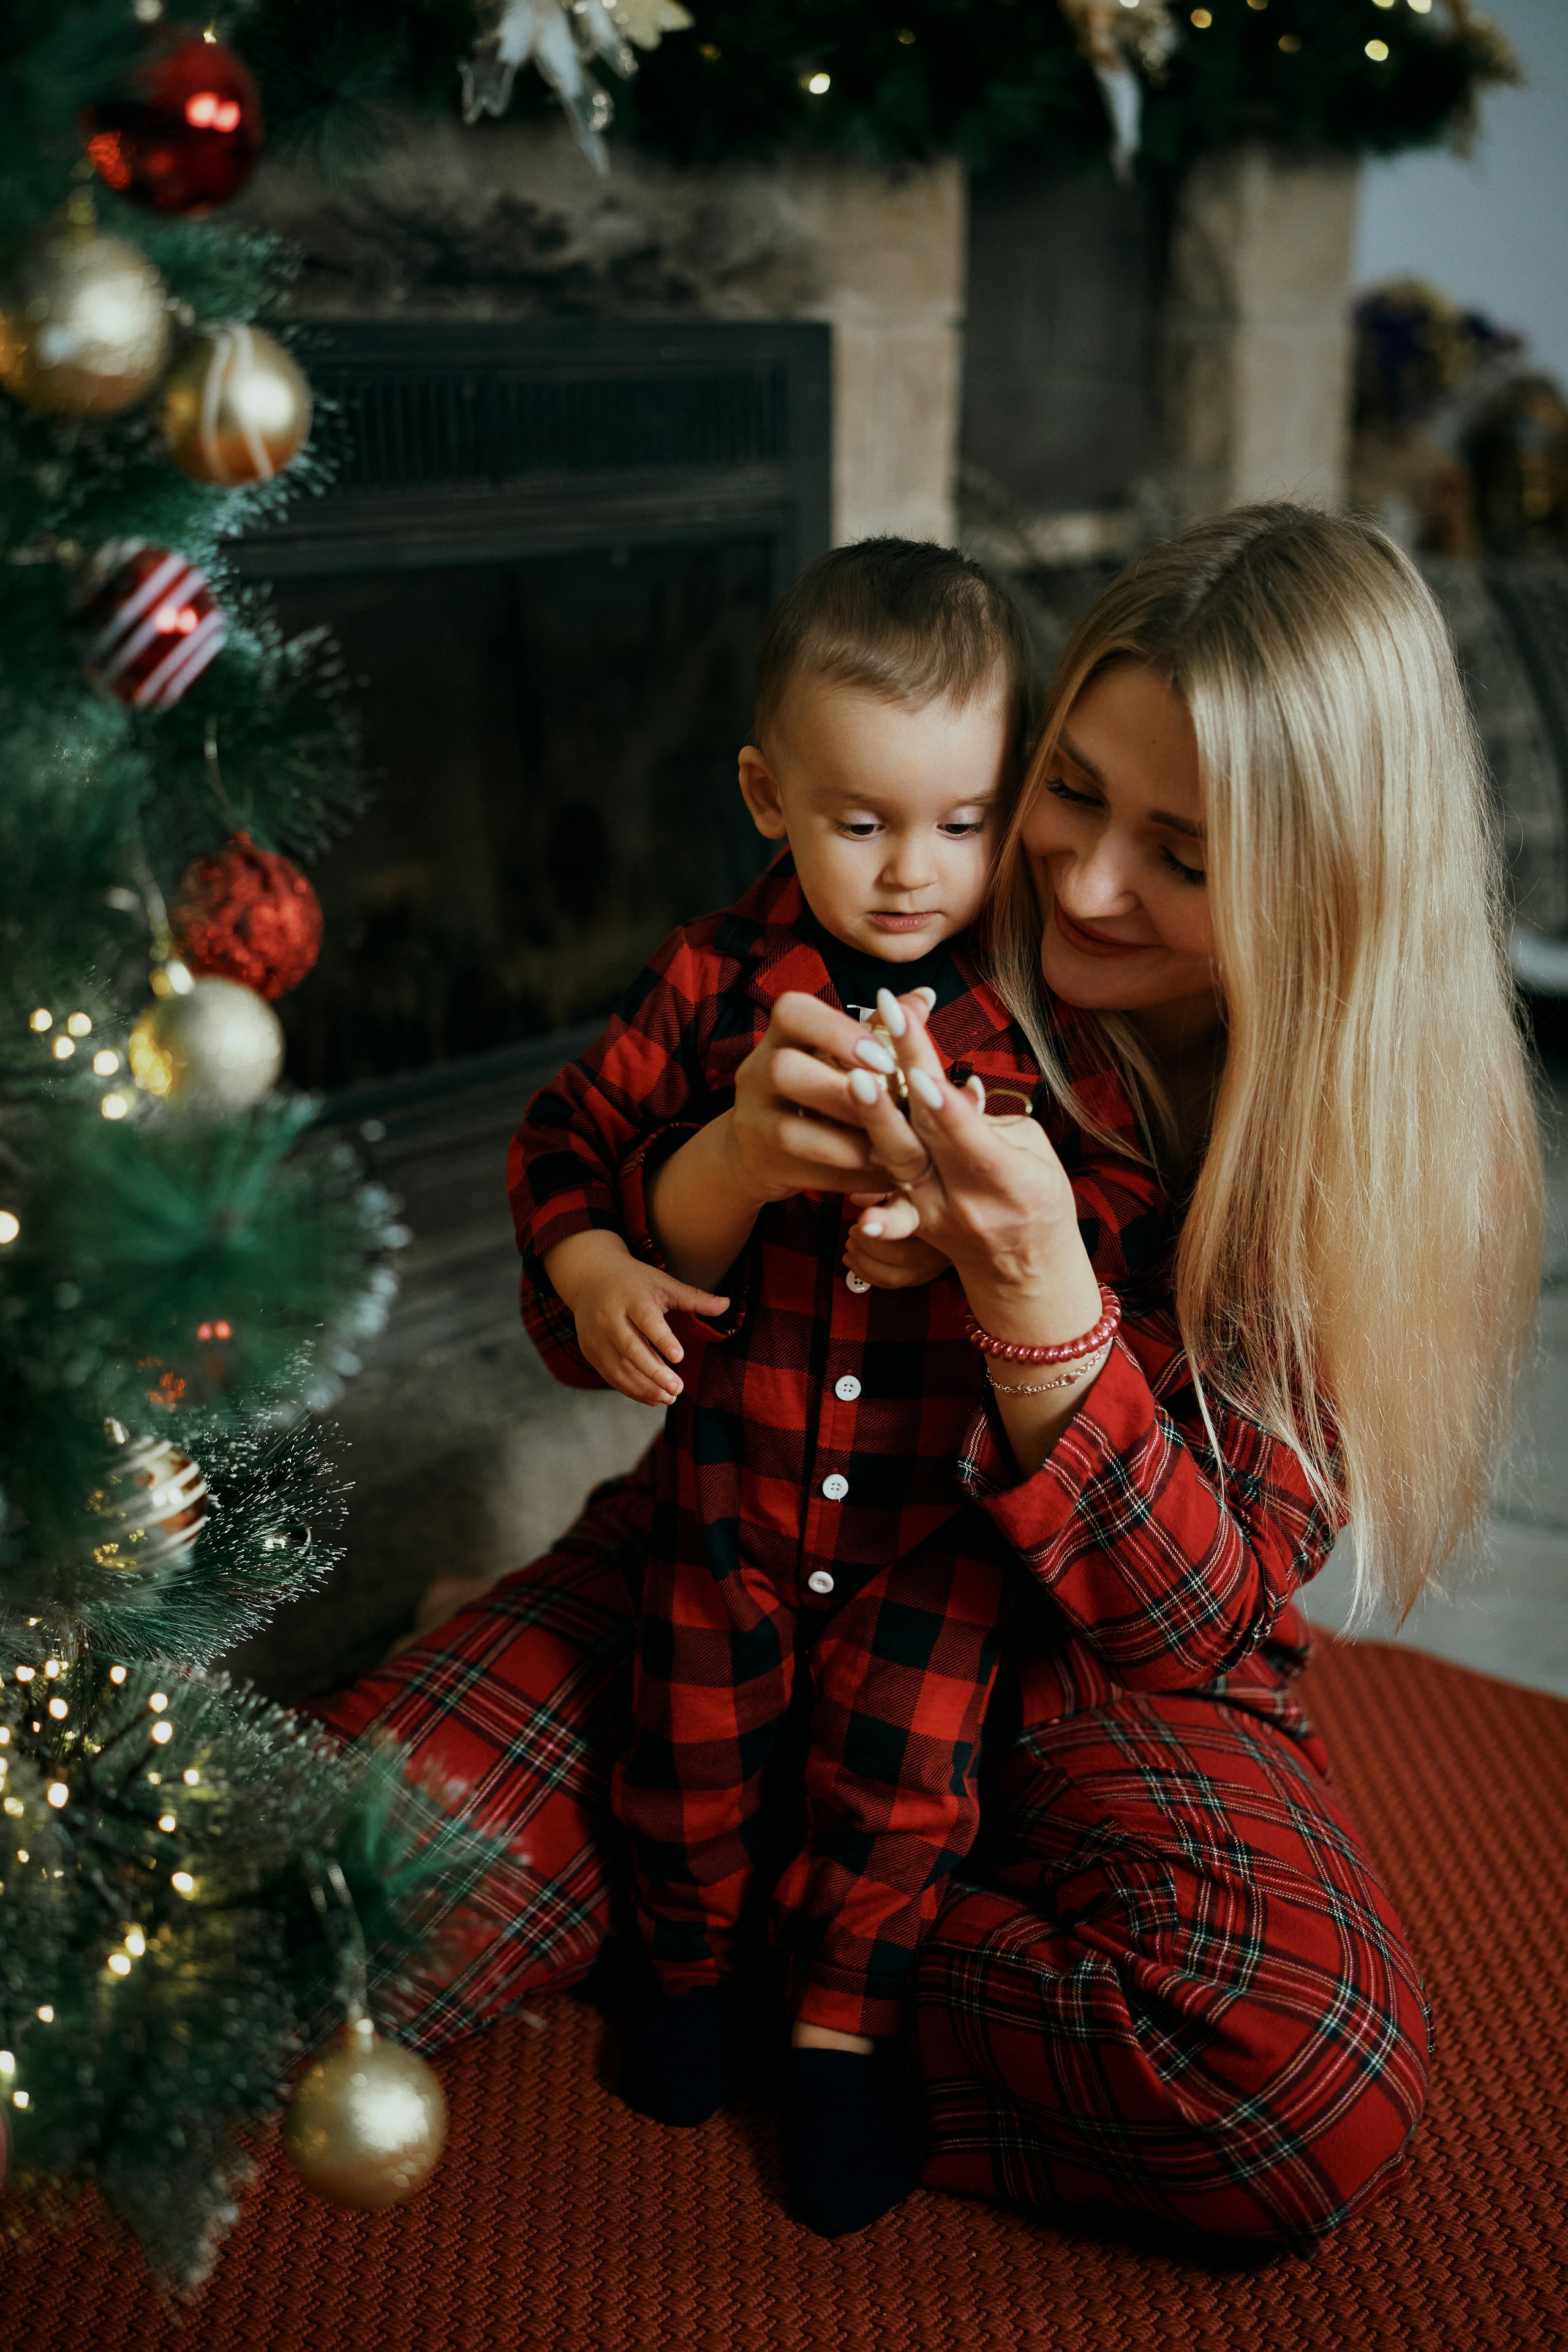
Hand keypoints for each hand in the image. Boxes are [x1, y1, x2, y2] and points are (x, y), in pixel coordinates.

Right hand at [544, 1231, 728, 1406]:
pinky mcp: (590, 1351)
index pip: (647, 1320)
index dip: (662, 1339)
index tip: (679, 1358)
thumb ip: (694, 1298)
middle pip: (631, 1349)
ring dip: (644, 1387)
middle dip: (654, 1372)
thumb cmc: (634, 1282)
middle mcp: (610, 1318)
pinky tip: (652, 1397)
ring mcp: (597, 1337)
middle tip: (677, 1389)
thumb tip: (728, 1304)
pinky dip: (630, 1390)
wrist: (590, 1278)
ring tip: (669, 1398)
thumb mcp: (663, 1284)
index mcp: (631, 1298)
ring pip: (619, 1368)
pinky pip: (610, 1375)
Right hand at [717, 988, 899, 1207]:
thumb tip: (924, 997)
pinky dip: (848, 1176)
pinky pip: (804, 1172)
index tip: (883, 1055)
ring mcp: (753, 1120)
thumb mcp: (840, 1056)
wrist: (761, 1147)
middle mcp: (757, 1071)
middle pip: (783, 1069)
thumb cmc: (817, 1088)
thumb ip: (881, 1029)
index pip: (793, 1011)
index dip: (837, 1030)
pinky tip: (883, 1176)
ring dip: (845, 1143)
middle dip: (840, 1091)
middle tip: (888, 1105)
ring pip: (789, 1130)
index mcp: (782, 1036)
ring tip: (889, 1149)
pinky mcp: (761, 1162)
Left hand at [830, 988, 1098, 1344]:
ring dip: (875, 1123)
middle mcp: (969, 1201)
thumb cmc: (1038, 1194)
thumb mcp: (1034, 1150)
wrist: (1028, 1269)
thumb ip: (987, 1120)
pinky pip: (893, 1213)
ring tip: (853, 1082)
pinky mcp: (916, 1224)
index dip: (946, 1108)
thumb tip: (944, 1087)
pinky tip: (861, 1219)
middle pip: (926, 1141)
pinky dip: (879, 1214)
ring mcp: (937, 1216)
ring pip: (899, 1167)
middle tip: (869, 1056)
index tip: (920, 1073)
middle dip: (897, 1096)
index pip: (971, 1137)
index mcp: (1010, 1178)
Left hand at [842, 1190, 952, 1290]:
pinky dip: (866, 1273)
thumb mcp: (901, 1187)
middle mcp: (937, 1243)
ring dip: (864, 1262)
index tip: (862, 1223)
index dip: (886, 1224)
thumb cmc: (917, 1198)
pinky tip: (853, 1259)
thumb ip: (880, 1190)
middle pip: (900, 1255)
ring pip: (893, 1274)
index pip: (909, 1221)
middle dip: (867, 1245)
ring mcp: (932, 1264)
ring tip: (851, 1244)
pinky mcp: (922, 1276)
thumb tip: (857, 1199)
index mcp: (931, 1214)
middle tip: (853, 1230)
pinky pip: (891, 1283)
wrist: (946, 1216)